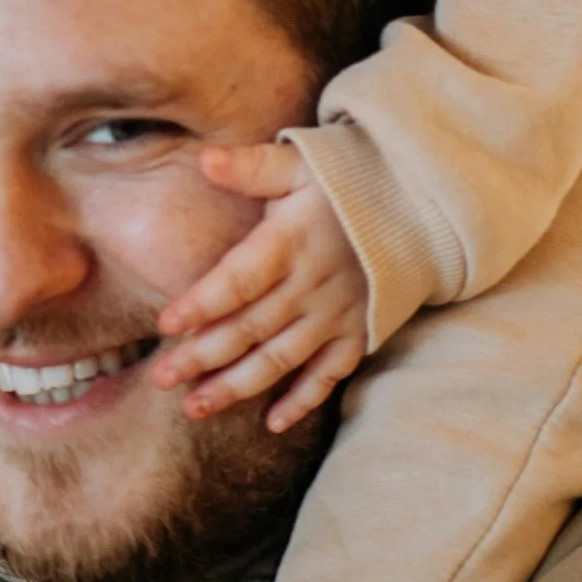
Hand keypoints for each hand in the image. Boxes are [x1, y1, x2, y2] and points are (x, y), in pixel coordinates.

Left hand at [147, 145, 369, 431]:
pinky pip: (329, 375)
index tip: (164, 325)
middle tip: (160, 379)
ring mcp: (337, 314)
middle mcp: (312, 285)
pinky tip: (273, 423)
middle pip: (250, 327)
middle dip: (202, 356)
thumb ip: (252, 166)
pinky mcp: (358, 333)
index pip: (239, 279)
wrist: (420, 202)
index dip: (202, 303)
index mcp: (291, 241)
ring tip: (196, 407)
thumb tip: (205, 158)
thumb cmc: (348, 179)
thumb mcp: (302, 161)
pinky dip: (303, 401)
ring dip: (238, 387)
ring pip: (280, 359)